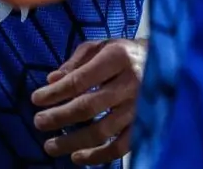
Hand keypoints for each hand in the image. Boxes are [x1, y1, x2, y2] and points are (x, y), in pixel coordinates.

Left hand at [31, 38, 145, 163]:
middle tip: (38, 123)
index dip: (55, 93)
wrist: (167, 63)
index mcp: (118, 58)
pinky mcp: (147, 126)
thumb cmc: (126, 54)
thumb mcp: (101, 46)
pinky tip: (77, 157)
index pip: (79, 80)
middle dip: (59, 117)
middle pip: (88, 106)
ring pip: (102, 131)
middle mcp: (131, 83)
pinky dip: (98, 156)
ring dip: (73, 141)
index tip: (36, 99)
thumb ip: (76, 62)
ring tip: (50, 146)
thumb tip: (51, 80)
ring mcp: (140, 107)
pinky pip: (121, 148)